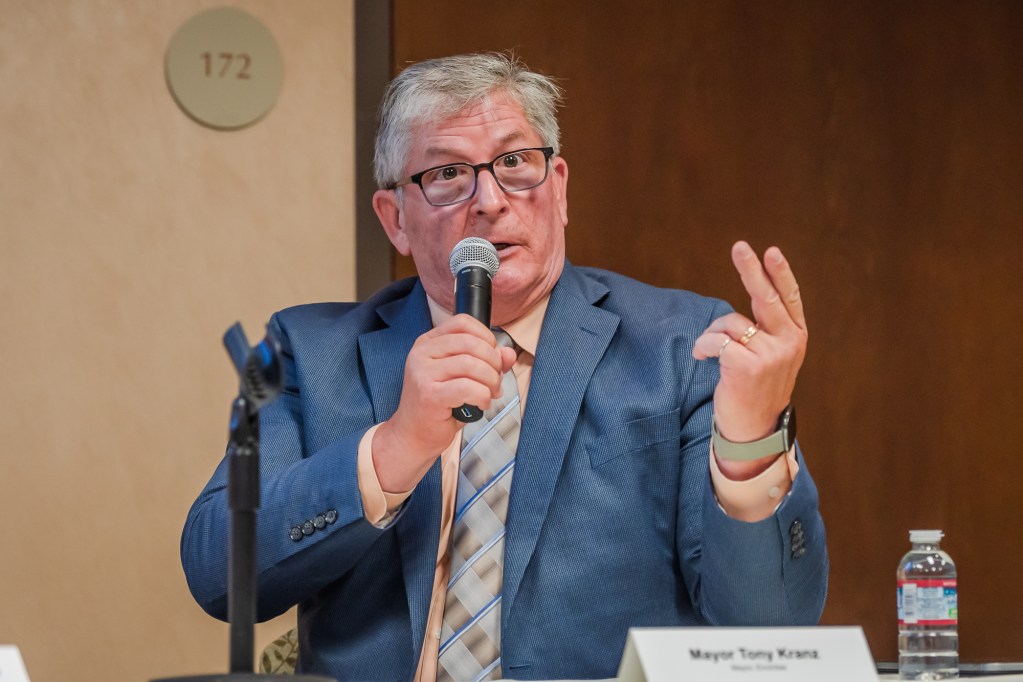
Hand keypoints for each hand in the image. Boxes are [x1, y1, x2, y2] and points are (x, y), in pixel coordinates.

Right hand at [373, 315, 516, 491]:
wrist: (413, 436)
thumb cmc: (439, 406)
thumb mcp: (464, 378)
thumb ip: (487, 362)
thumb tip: (508, 353)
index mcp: (428, 343)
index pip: (462, 322)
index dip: (486, 336)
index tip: (492, 356)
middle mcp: (422, 353)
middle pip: (470, 343)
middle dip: (493, 362)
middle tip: (496, 381)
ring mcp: (422, 373)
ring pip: (471, 364)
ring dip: (491, 380)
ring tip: (490, 393)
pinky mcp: (429, 395)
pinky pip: (467, 387)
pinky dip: (482, 396)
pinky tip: (481, 404)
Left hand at [693, 241, 806, 471]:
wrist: (754, 429)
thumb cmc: (756, 387)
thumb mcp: (771, 355)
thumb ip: (766, 328)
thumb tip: (755, 292)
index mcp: (796, 336)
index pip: (789, 298)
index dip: (780, 273)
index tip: (770, 251)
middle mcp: (788, 343)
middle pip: (765, 297)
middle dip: (750, 270)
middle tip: (740, 247)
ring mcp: (770, 355)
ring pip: (729, 323)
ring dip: (712, 335)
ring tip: (715, 355)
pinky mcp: (747, 366)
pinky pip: (715, 340)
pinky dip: (703, 346)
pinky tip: (704, 359)